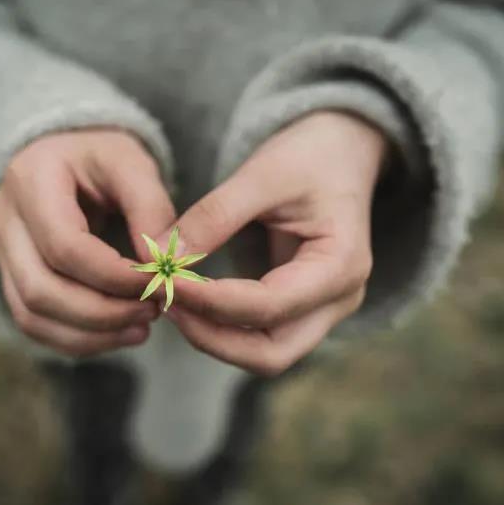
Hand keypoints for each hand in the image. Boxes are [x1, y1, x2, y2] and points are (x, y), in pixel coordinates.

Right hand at [0, 129, 174, 356]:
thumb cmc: (102, 156)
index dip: (114, 276)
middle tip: (153, 311)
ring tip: (142, 328)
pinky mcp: (11, 277)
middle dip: (103, 313)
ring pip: (32, 315)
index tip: (159, 282)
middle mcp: (4, 218)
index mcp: (30, 179)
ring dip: (92, 334)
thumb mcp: (132, 162)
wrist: (66, 154)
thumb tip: (166, 266)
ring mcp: (1, 251)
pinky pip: (34, 324)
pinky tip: (119, 333)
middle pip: (41, 290)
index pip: (64, 246)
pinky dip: (77, 339)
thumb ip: (151, 208)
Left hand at [164, 112, 386, 375]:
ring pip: (263, 354)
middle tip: (161, 299)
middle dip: (210, 336)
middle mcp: (339, 300)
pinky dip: (220, 326)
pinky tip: (186, 299)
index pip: (268, 305)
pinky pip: (258, 336)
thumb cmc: (310, 155)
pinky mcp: (300, 309)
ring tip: (167, 298)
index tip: (161, 279)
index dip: (209, 300)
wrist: (340, 150)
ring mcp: (322, 310)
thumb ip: (215, 216)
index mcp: (341, 265)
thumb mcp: (263, 173)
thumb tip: (161, 257)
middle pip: (271, 354)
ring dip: (211, 336)